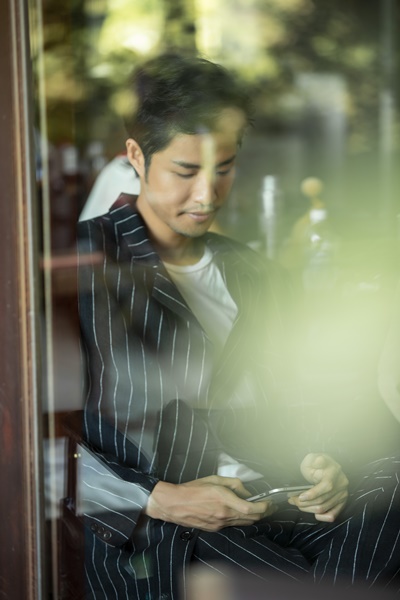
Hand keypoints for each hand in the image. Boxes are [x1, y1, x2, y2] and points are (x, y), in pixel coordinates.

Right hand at [145, 475, 275, 530]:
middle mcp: (224, 514)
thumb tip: (246, 492)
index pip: (251, 508)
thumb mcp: (214, 479)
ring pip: (244, 523)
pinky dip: (242, 520)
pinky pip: (234, 525)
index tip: (269, 502)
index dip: (264, 507)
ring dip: (255, 518)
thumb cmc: (193, 489)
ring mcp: (220, 523)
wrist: (175, 504)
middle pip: (251, 518)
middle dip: (264, 513)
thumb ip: (233, 484)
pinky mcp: (215, 529)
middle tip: (270, 506)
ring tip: (260, 510)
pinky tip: (243, 514)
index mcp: (224, 499)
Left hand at [288, 453, 348, 521]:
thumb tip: (318, 462)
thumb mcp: (313, 457)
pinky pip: (332, 515)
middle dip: (304, 502)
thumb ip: (315, 460)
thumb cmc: (317, 463)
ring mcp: (342, 494)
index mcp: (334, 471)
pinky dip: (322, 517)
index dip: (313, 493)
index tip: (301, 496)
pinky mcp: (342, 503)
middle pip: (322, 499)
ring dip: (308, 509)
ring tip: (298, 504)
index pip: (326, 486)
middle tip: (292, 500)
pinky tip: (313, 513)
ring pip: (324, 508)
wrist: (327, 467)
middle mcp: (341, 484)